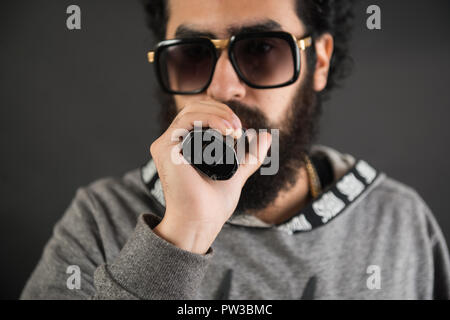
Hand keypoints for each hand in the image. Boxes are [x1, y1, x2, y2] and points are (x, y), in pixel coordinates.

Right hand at [151, 99, 271, 253]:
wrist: (201, 222)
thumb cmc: (212, 204)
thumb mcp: (236, 173)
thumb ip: (250, 156)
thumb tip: (265, 136)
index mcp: (183, 146)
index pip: (200, 114)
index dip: (221, 113)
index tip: (240, 129)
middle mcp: (172, 143)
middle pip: (195, 108)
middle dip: (221, 110)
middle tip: (239, 127)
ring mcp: (166, 145)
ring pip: (191, 110)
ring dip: (217, 113)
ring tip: (234, 129)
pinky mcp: (164, 148)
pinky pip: (186, 121)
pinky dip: (209, 119)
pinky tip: (226, 130)